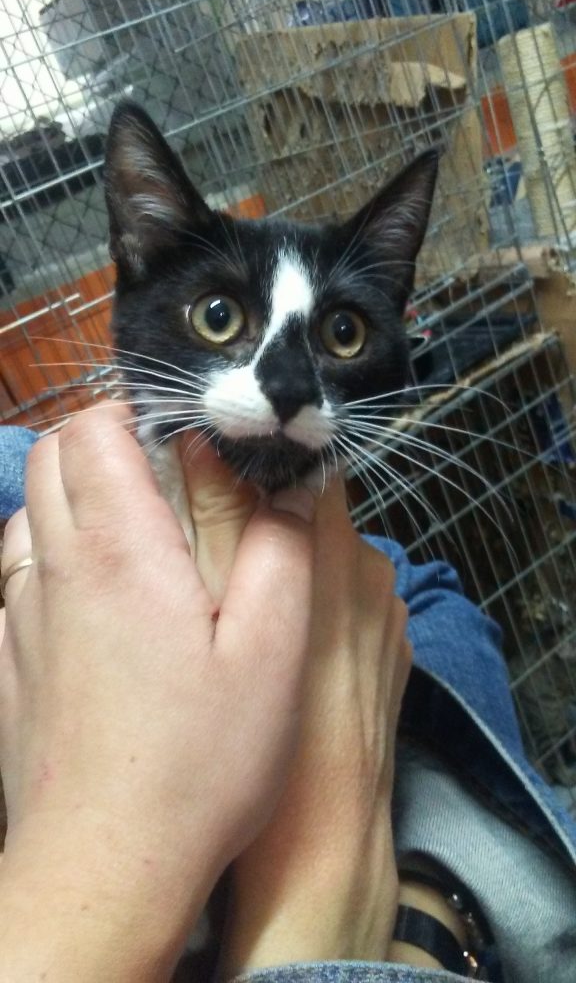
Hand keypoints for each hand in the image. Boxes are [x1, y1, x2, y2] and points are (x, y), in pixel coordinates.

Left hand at [0, 404, 315, 979]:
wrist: (104, 866)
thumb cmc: (197, 764)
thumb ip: (282, 549)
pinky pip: (16, 574)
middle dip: (103, 440)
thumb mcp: (273, 653)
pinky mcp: (13, 661)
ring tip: (138, 531)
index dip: (136, 412)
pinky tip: (99, 600)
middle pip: (51, 456)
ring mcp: (23, 617)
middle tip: (168, 474)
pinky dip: (52, 554)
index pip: (94, 431)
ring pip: (28, 511)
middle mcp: (58, 571)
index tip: (187, 437)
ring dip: (75, 495)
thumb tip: (290, 484)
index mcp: (121, 552)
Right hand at [221, 478, 411, 974]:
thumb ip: (219, 522)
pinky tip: (280, 658)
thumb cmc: (260, 731)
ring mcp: (389, 619)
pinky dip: (315, 618)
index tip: (208, 486)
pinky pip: (346, 612)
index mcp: (337, 551)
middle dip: (265, 527)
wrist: (325, 840)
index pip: (304, 474)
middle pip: (312, 520)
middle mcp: (374, 574)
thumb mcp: (219, 615)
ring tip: (239, 616)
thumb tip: (207, 446)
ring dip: (290, 574)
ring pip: (328, 568)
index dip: (255, 471)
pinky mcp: (391, 657)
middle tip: (206, 561)